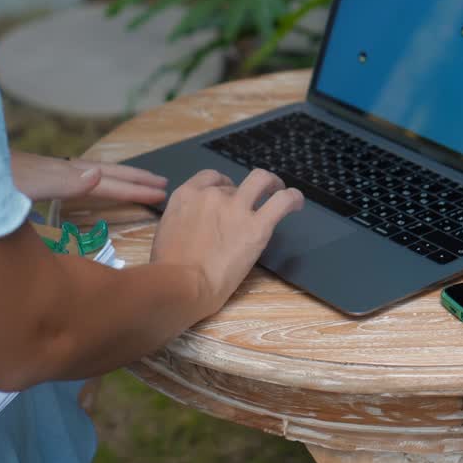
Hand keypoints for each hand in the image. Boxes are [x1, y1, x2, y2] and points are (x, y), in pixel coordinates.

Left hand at [9, 151, 167, 204]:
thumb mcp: (24, 185)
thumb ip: (60, 182)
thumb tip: (99, 175)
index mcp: (59, 175)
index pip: (107, 183)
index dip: (134, 190)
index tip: (162, 195)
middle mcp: (56, 171)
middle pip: (104, 173)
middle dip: (134, 179)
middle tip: (163, 184)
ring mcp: (44, 172)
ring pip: (92, 174)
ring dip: (117, 179)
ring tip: (136, 182)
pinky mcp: (32, 177)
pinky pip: (76, 178)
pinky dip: (94, 181)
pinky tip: (86, 186)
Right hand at [149, 168, 304, 314]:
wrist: (181, 285)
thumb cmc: (167, 271)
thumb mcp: (165, 233)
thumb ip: (182, 222)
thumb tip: (193, 228)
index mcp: (186, 196)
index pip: (210, 177)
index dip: (223, 184)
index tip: (228, 194)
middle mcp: (212, 195)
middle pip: (234, 185)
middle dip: (242, 193)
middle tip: (251, 202)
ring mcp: (236, 208)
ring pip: (262, 180)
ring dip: (272, 183)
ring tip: (279, 191)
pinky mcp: (257, 226)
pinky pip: (282, 201)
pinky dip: (293, 198)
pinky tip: (296, 203)